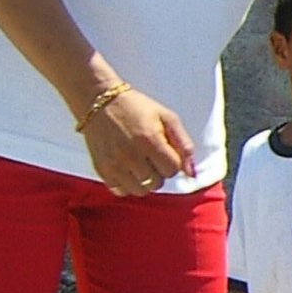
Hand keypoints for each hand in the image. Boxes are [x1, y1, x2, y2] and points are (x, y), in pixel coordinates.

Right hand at [82, 87, 196, 196]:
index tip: (165, 150)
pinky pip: (121, 191)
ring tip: (141, 164)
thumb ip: (184, 144)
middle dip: (160, 171)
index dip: (173, 161)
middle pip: (157, 183)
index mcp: (149, 140)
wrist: (99, 101)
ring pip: (140, 191)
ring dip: (145, 181)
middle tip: (151, 155)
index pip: (172, 170)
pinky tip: (128, 170)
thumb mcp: (167, 117)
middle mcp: (130, 155)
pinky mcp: (101, 169)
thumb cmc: (137, 108)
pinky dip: (128, 185)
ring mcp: (114, 164)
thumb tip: (192, 173)